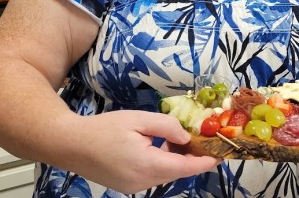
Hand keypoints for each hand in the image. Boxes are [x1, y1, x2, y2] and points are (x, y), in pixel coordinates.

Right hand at [61, 110, 220, 192]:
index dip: (205, 162)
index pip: (185, 168)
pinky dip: (161, 161)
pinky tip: (158, 145)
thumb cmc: (103, 129)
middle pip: (177, 172)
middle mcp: (142, 182)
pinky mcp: (127, 186)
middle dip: (191, 157)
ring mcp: (133, 187)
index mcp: (147, 165)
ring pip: (165, 173)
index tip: (221, 155)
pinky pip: (152, 174)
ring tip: (177, 137)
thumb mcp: (139, 119)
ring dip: (175, 158)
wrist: (69, 144)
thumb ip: (166, 126)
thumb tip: (186, 137)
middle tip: (202, 138)